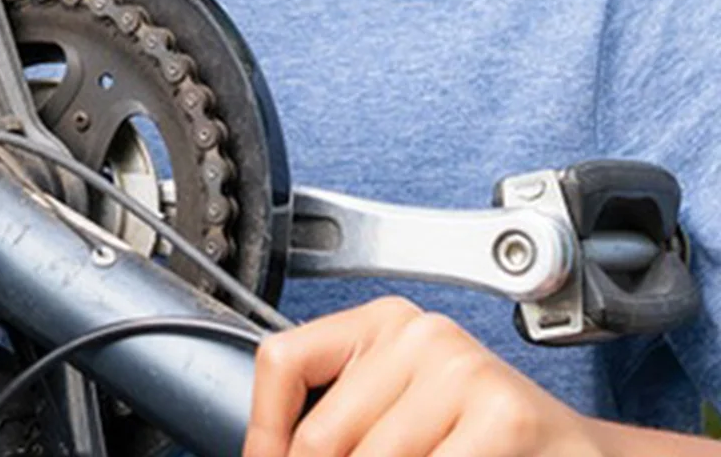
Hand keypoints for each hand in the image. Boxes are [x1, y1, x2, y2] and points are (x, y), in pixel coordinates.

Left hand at [246, 297, 606, 456]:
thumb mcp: (400, 413)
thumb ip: (343, 424)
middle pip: (321, 435)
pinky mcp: (503, 412)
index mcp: (379, 323)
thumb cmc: (484, 444)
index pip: (283, 361)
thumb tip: (270, 455)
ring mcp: (460, 367)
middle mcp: (415, 332)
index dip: (264, 433)